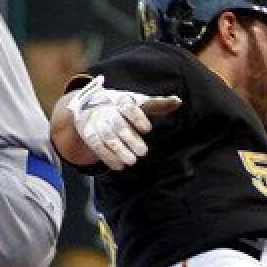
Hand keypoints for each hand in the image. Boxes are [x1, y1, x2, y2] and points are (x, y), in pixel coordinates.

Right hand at [66, 75, 180, 169]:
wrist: (90, 106)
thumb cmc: (122, 107)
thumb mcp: (138, 102)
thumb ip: (157, 104)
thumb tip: (178, 101)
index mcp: (121, 100)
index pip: (128, 106)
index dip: (137, 117)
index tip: (148, 129)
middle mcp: (107, 110)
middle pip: (117, 123)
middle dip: (129, 138)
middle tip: (143, 152)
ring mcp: (96, 122)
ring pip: (106, 136)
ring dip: (118, 150)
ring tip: (131, 162)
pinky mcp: (88, 133)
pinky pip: (96, 146)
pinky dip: (107, 157)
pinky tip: (119, 166)